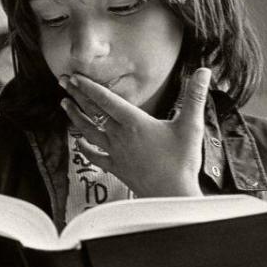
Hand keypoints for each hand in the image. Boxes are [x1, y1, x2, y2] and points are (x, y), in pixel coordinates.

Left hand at [59, 68, 211, 196]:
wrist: (172, 195)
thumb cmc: (182, 161)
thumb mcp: (191, 125)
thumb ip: (195, 96)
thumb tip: (204, 71)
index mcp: (134, 123)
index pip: (106, 100)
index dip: (88, 87)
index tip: (74, 76)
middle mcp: (119, 136)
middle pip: (92, 112)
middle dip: (76, 95)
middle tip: (62, 82)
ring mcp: (115, 153)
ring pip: (88, 131)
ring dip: (74, 117)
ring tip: (64, 105)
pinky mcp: (115, 167)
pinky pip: (94, 156)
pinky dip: (84, 147)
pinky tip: (78, 141)